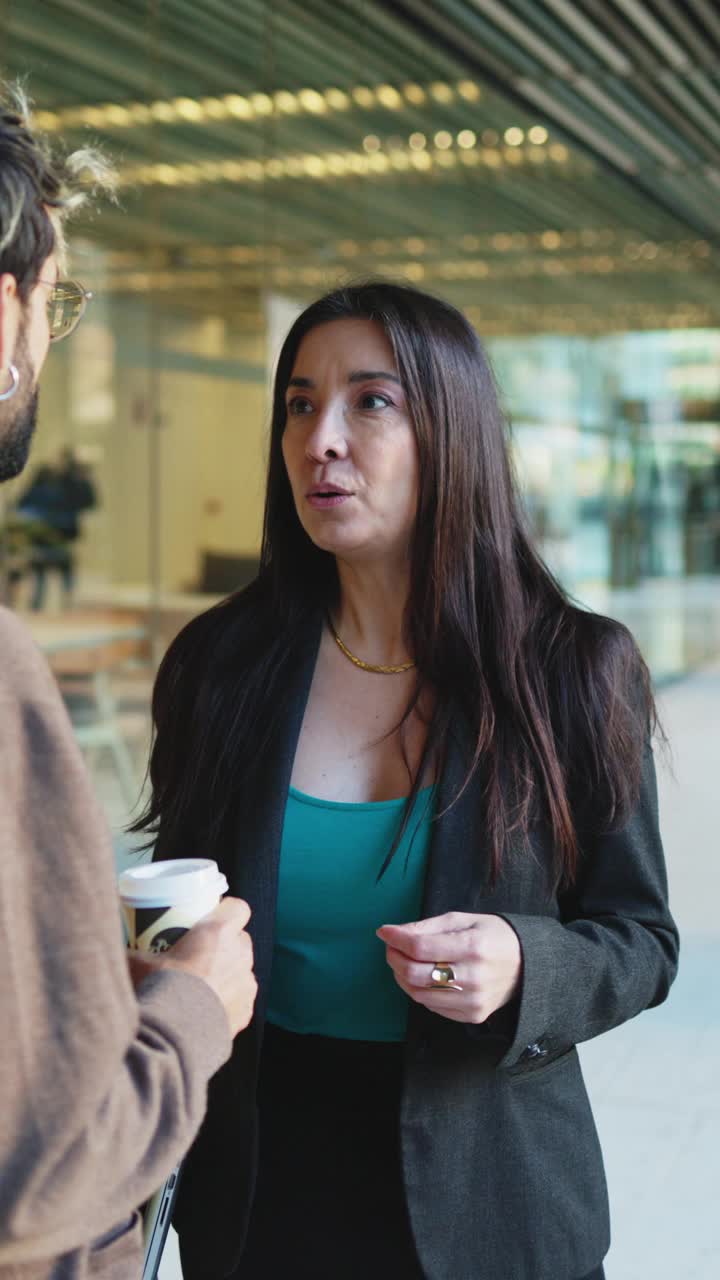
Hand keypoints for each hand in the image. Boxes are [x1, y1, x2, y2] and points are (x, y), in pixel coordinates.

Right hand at [131, 897, 257, 1037]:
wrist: (175, 1036)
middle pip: (241, 939)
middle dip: (226, 944)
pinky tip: (209, 1009)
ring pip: (242, 970)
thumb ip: (131, 952)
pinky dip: (229, 1001)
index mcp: (219, 933)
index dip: (226, 910)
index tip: (211, 917)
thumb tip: (112, 949)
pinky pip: (241, 999)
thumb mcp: (138, 965)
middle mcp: (240, 955)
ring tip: (204, 984)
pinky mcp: (246, 1012)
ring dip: (229, 973)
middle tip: (201, 953)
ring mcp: (246, 984)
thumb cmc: (161, 990)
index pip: (238, 908)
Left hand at [376, 912, 521, 1024]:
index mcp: (473, 946)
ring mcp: (473, 1001)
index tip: (384, 931)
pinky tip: (423, 978)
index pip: (420, 947)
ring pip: (418, 994)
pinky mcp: (472, 1016)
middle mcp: (473, 977)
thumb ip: (427, 926)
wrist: (529, 964)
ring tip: (404, 961)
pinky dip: (420, 991)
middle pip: (414, 974)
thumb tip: (393, 932)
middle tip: (391, 947)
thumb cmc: (493, 936)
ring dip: (402, 976)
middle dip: (394, 958)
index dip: (396, 939)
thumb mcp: (463, 920)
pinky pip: (432, 1007)